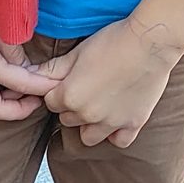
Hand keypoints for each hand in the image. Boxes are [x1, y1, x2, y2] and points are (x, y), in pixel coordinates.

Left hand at [38, 11, 183, 147]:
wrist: (151, 42)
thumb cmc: (113, 41)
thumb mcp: (77, 52)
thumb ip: (53, 70)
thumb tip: (32, 77)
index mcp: (69, 97)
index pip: (51, 103)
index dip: (59, 91)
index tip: (71, 80)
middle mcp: (86, 115)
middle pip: (68, 119)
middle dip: (73, 107)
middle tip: (88, 87)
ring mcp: (110, 123)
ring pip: (88, 136)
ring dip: (90, 125)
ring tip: (99, 105)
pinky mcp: (132, 124)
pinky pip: (118, 141)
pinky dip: (116, 134)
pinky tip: (117, 118)